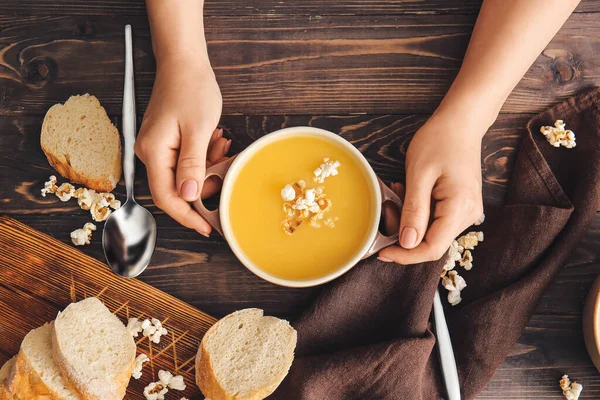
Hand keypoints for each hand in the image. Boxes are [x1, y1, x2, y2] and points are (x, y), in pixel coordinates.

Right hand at [135, 57, 228, 235]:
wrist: (184, 62)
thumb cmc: (191, 89)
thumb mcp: (197, 129)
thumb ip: (192, 165)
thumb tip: (189, 196)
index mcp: (154, 152)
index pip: (166, 198)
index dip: (187, 216)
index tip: (208, 227)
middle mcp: (150, 153)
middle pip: (176, 188)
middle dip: (204, 186)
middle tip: (225, 169)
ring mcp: (158, 148)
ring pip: (184, 175)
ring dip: (208, 168)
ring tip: (222, 144)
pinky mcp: (167, 142)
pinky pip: (186, 161)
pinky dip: (205, 157)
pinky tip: (216, 140)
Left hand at [379, 114, 483, 263]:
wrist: (460, 123)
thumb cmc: (439, 141)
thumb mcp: (419, 174)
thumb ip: (413, 211)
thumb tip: (407, 243)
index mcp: (460, 208)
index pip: (432, 249)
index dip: (405, 255)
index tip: (381, 251)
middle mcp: (468, 215)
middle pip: (430, 242)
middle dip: (403, 232)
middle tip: (387, 205)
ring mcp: (465, 212)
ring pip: (430, 232)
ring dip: (408, 219)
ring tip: (397, 191)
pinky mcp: (459, 206)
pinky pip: (434, 219)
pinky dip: (416, 211)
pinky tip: (407, 191)